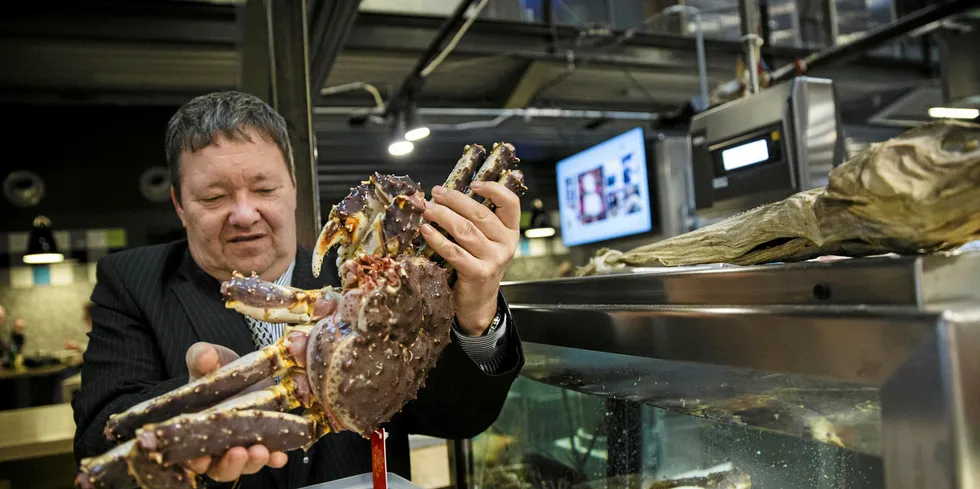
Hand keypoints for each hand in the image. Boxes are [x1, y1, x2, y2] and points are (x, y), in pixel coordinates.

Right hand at [181, 342, 287, 480]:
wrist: (246, 369)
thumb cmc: (218, 369)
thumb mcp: (208, 359)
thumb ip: (202, 357)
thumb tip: (205, 357)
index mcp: (195, 428)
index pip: (189, 453)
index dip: (194, 460)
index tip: (200, 458)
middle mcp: (216, 444)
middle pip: (218, 467)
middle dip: (229, 464)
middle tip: (238, 453)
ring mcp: (241, 445)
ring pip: (244, 465)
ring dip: (252, 462)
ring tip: (261, 451)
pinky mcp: (264, 440)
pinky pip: (270, 457)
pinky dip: (274, 459)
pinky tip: (280, 455)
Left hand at [420, 181, 520, 334]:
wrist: (478, 303)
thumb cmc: (477, 264)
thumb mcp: (485, 241)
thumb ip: (475, 220)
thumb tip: (446, 194)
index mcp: (510, 231)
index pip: (511, 203)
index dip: (494, 189)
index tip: (474, 183)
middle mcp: (506, 244)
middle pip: (480, 214)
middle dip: (455, 200)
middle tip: (436, 193)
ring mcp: (494, 259)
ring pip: (465, 230)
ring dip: (442, 216)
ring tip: (426, 208)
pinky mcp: (478, 273)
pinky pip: (454, 251)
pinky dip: (437, 239)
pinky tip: (425, 230)